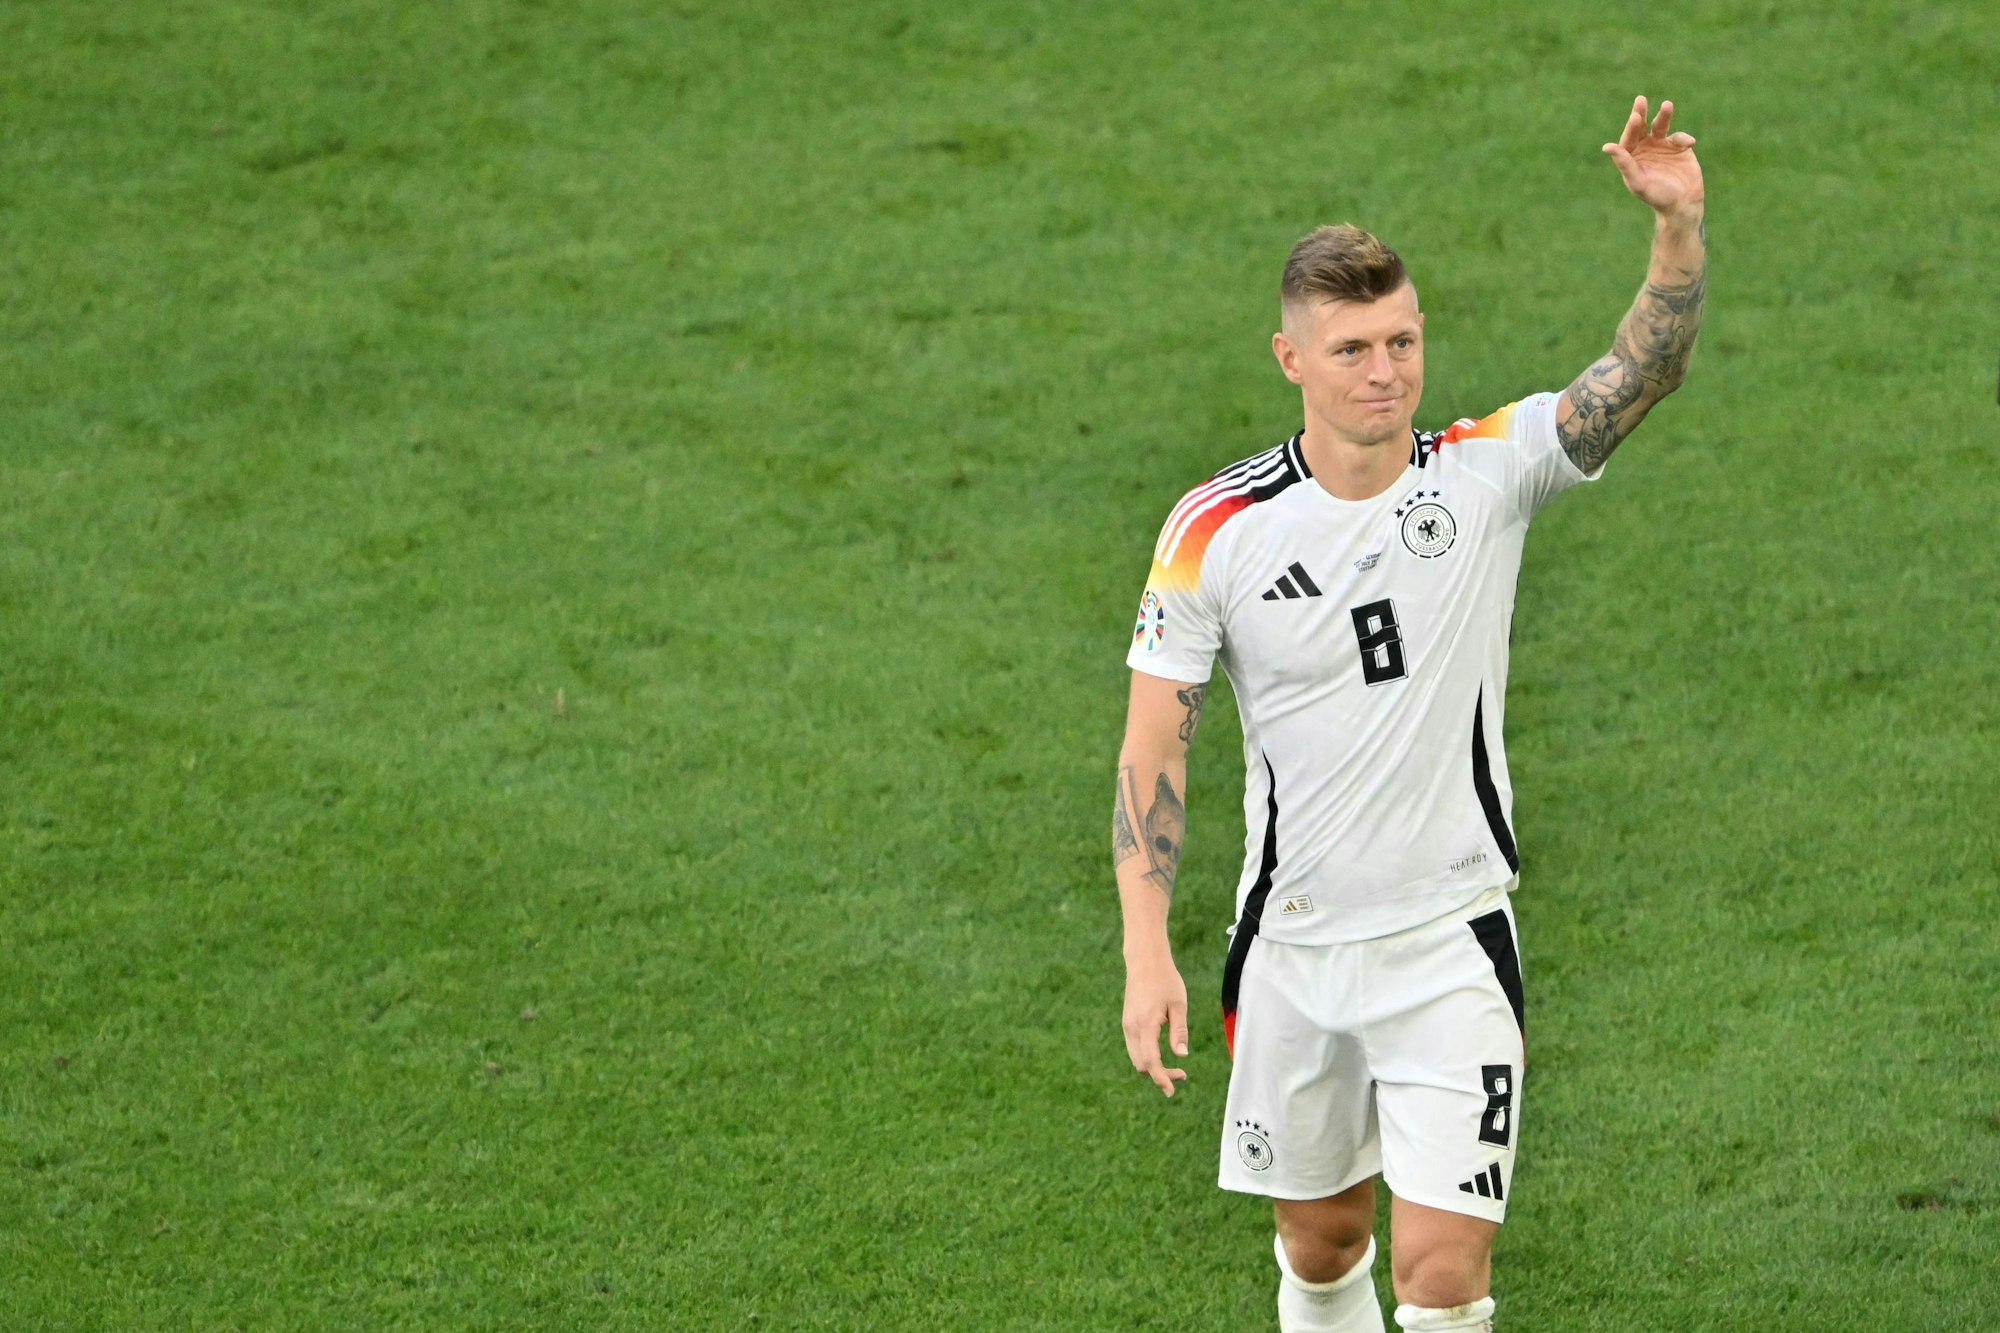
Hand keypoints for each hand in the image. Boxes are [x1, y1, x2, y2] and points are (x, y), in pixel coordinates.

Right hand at [1122, 952, 1188, 1096]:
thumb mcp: (1178, 1005)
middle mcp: (1132, 1028)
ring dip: (1152, 1068)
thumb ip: (1179, 1032)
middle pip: (1141, 1065)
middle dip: (1159, 1076)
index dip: (1161, 1079)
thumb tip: (1181, 1056)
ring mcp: (1127, 1025)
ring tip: (1175, 1069)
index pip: (1151, 1061)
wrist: (1144, 960)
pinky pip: (1135, 1048)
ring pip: (1136, 1058)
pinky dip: (1147, 1057)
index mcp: (1145, 1025)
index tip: (1172, 1091)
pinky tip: (1162, 1054)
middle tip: (1182, 1075)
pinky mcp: (1128, 1022)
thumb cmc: (1165, 980)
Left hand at [1603, 96, 1703, 217]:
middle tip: (1640, 100)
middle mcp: (1645, 148)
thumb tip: (1607, 147)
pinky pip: (1680, 137)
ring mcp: (1662, 146)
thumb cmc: (1657, 196)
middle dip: (1641, 114)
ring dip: (1664, 116)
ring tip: (1667, 105)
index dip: (1631, 128)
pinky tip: (1688, 144)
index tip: (1635, 117)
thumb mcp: (1639, 182)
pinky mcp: (1679, 147)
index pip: (1628, 138)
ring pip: (1660, 126)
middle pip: (1641, 127)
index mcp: (1631, 157)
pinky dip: (1683, 138)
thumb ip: (1624, 164)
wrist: (1682, 204)